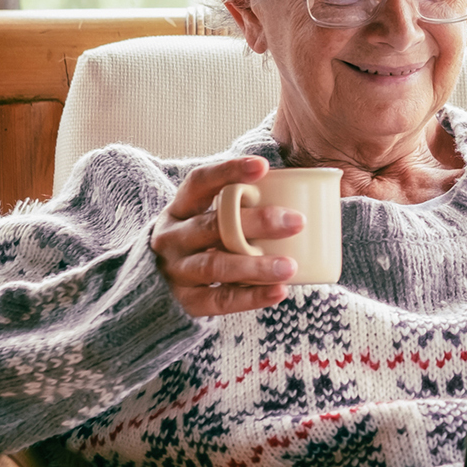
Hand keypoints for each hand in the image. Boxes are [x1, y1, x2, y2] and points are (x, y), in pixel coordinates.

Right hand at [152, 156, 302, 316]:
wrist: (160, 289)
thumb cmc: (205, 245)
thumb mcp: (211, 220)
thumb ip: (242, 208)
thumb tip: (306, 192)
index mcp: (180, 209)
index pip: (199, 182)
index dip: (228, 171)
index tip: (263, 165)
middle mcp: (172, 237)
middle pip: (212, 226)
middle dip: (256, 222)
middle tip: (298, 221)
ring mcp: (176, 271)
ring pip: (215, 265)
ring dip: (255, 266)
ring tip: (290, 266)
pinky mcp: (185, 301)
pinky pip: (219, 300)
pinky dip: (251, 297)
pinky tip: (279, 292)